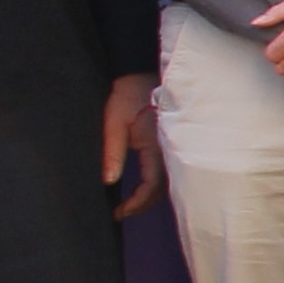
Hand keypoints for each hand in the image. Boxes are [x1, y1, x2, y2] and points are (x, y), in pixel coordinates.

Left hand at [102, 74, 166, 218]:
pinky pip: (168, 169)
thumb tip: (108, 180)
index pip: (151, 186)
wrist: (144, 69)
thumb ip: (112, 151)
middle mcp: (171, 149)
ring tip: (129, 202)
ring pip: (167, 181)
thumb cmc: (130, 92)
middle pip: (162, 189)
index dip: (135, 204)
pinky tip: (142, 186)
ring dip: (150, 195)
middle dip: (142, 204)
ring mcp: (174, 145)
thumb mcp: (115, 121)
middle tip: (121, 212)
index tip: (117, 213)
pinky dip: (156, 183)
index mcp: (158, 146)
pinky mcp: (172, 141)